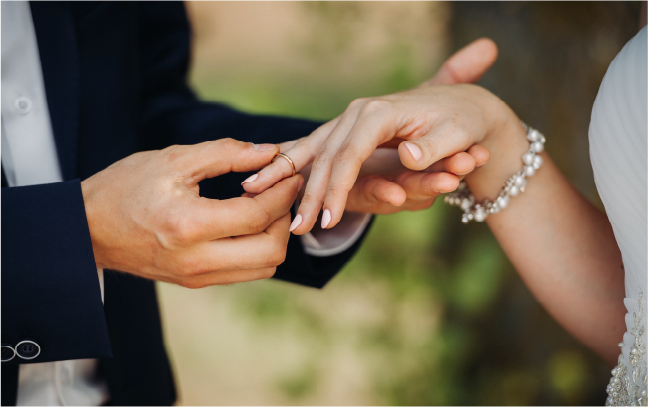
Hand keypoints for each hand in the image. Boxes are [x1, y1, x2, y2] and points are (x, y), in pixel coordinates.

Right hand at [81, 139, 302, 287]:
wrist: (87, 229)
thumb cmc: (125, 187)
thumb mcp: (173, 160)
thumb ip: (226, 153)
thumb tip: (269, 152)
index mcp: (190, 225)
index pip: (258, 215)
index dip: (283, 193)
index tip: (292, 174)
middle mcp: (197, 259)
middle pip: (271, 252)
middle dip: (286, 220)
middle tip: (282, 194)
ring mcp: (197, 276)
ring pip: (263, 268)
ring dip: (275, 238)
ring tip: (268, 208)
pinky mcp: (195, 282)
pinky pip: (244, 272)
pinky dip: (258, 250)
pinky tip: (250, 224)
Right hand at [243, 38, 496, 231]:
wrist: (459, 102)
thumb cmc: (460, 119)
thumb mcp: (455, 132)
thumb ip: (431, 147)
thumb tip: (406, 157)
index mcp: (376, 112)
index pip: (349, 154)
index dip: (336, 188)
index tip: (328, 219)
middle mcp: (355, 114)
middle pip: (326, 158)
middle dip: (312, 195)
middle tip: (300, 229)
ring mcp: (346, 122)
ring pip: (315, 157)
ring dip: (298, 188)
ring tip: (288, 219)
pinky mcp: (343, 131)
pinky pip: (310, 152)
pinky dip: (287, 169)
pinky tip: (259, 183)